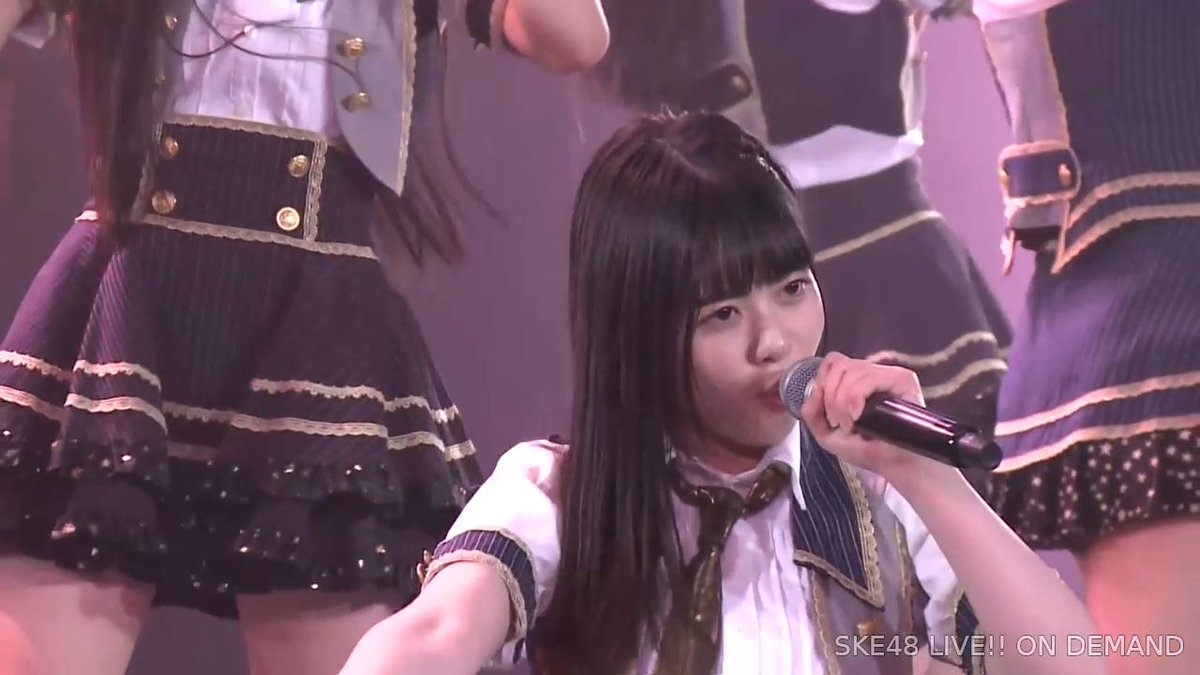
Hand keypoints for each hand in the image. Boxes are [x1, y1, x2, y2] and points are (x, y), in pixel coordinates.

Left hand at [799, 352, 932, 477]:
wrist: (893, 465)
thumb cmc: (866, 449)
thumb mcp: (827, 434)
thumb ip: (812, 412)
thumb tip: (813, 390)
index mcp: (855, 380)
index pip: (833, 361)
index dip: (823, 381)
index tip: (826, 410)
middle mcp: (872, 373)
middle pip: (839, 364)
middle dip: (830, 396)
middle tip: (838, 422)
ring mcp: (888, 374)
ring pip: (852, 370)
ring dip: (841, 401)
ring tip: (849, 425)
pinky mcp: (903, 380)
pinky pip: (869, 377)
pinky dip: (855, 397)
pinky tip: (857, 416)